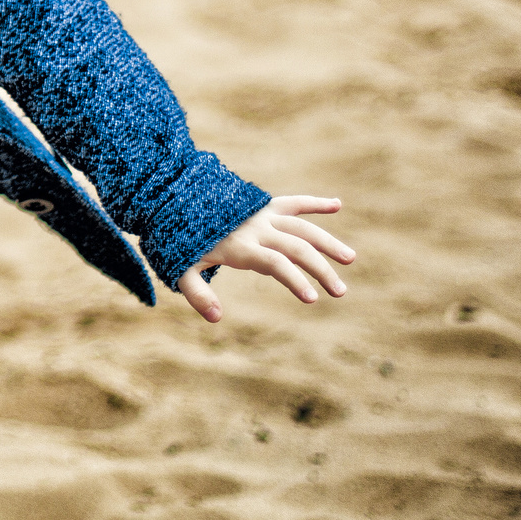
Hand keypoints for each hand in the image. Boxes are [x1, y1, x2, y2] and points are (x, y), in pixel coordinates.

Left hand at [174, 196, 352, 321]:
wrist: (170, 201)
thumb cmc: (177, 241)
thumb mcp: (180, 269)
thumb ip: (198, 294)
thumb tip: (217, 319)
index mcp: (240, 246)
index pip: (274, 263)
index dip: (295, 280)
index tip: (313, 299)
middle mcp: (256, 228)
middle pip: (297, 247)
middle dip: (320, 269)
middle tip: (340, 291)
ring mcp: (262, 215)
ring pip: (302, 227)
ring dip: (327, 242)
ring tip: (350, 259)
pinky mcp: (264, 206)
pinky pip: (292, 202)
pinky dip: (313, 203)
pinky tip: (338, 204)